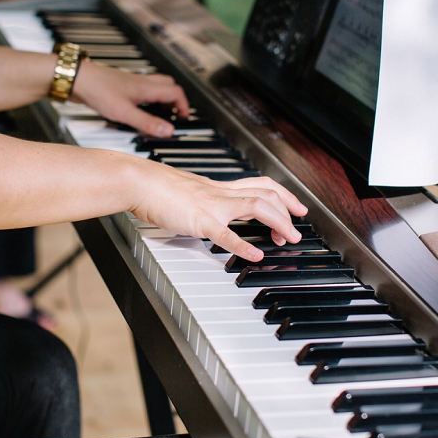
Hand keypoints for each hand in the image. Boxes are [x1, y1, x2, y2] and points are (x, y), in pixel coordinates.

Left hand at [73, 60, 188, 136]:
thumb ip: (146, 122)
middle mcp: (141, 82)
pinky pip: (141, 90)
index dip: (183, 105)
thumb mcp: (124, 112)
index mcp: (146, 87)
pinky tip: (136, 112)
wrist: (76, 78)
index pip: (176, 91)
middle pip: (168, 85)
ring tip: (156, 116)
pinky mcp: (120, 86)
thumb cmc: (97, 90)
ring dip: (160, 100)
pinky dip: (145, 100)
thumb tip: (168, 130)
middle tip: (173, 116)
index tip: (183, 118)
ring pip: (154, 87)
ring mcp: (131, 83)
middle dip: (175, 100)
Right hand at [130, 165, 308, 260]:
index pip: (260, 184)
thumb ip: (205, 200)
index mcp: (219, 187)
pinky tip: (256, 256)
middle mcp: (221, 193)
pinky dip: (243, 246)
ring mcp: (212, 205)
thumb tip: (214, 212)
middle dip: (288, 210)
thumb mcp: (190, 191)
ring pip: (256, 206)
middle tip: (297, 230)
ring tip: (289, 239)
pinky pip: (225, 234)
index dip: (283, 195)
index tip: (296, 207)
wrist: (140, 181)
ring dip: (278, 222)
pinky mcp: (199, 220)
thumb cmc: (157, 187)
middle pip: (266, 193)